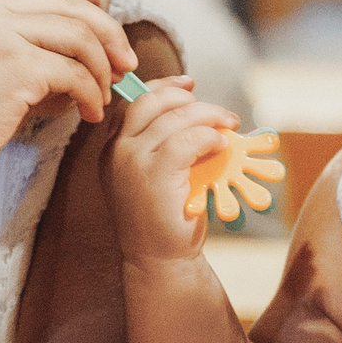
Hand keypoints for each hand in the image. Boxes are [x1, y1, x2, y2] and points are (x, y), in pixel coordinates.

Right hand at [0, 0, 135, 194]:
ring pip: (79, 41)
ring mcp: (1, 34)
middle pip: (74, 11)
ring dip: (99, 72)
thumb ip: (27, 47)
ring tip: (101, 99)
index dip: (93, 22)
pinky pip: (74, 74)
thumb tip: (87, 50)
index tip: (112, 50)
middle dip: (109, 39)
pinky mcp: (16, 65)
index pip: (55, 0)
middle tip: (126, 68)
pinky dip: (90, 94)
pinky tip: (88, 113)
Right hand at [108, 76, 243, 264]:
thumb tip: (195, 110)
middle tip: (219, 113)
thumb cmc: (164, 217)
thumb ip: (163, 144)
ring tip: (228, 126)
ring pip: (174, 116)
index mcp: (113, 147)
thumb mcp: (155, 174)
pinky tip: (221, 145)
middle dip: (188, 98)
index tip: (190, 84)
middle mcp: (116, 150)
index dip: (164, 87)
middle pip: (152, 101)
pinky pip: (186, 139)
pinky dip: (208, 136)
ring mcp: (131, 160)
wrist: (159, 258)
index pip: (135, 102)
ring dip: (208, 115)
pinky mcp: (153, 173)